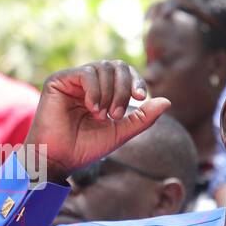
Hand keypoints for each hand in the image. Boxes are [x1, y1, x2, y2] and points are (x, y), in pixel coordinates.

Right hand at [25, 60, 170, 177]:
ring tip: (103, 116)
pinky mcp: (58, 80)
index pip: (125, 73)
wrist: (61, 159)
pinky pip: (86, 73)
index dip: (136, 80)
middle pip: (117, 66)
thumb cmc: (87, 147)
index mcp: (103, 91)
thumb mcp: (122, 132)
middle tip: (118, 114)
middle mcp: (88, 82)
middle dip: (124, 88)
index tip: (141, 97)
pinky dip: (95, 91)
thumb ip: (143, 117)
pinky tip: (93, 109)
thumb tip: (167, 101)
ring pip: (103, 68)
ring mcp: (73, 80)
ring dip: (110, 93)